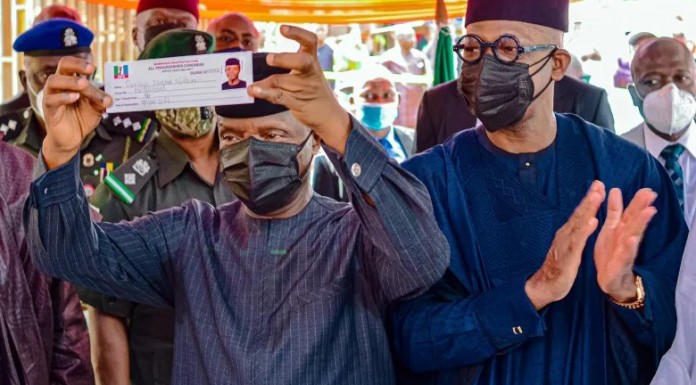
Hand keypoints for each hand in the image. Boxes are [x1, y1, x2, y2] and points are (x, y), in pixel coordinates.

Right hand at [42, 56, 111, 169]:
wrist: (72, 139)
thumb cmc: (81, 119)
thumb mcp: (96, 109)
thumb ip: (101, 101)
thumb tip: (110, 98)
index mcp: (71, 82)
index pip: (72, 65)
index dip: (81, 63)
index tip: (94, 67)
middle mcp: (59, 86)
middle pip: (61, 67)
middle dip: (76, 65)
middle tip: (90, 69)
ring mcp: (51, 97)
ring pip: (53, 81)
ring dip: (70, 81)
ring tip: (84, 84)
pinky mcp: (49, 110)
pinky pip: (51, 100)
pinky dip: (63, 97)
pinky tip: (75, 97)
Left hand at [249, 25, 350, 153]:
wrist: (329, 116)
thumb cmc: (312, 91)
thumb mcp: (306, 74)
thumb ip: (285, 69)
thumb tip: (255, 75)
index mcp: (313, 61)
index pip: (310, 41)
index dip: (297, 33)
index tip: (282, 29)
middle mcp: (311, 73)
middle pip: (302, 61)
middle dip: (285, 59)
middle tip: (269, 59)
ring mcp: (305, 88)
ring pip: (283, 82)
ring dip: (265, 83)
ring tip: (251, 87)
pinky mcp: (298, 102)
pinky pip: (279, 96)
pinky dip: (265, 93)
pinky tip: (254, 91)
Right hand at [525, 181, 605, 309]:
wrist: (544, 285)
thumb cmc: (559, 267)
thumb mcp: (570, 247)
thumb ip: (578, 233)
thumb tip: (590, 218)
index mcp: (568, 233)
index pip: (580, 214)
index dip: (589, 200)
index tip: (598, 185)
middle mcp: (565, 234)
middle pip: (579, 214)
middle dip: (589, 199)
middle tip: (598, 183)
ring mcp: (565, 244)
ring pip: (578, 224)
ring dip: (588, 209)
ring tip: (597, 196)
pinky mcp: (568, 256)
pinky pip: (578, 242)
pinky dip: (585, 231)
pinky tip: (592, 222)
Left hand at [594, 188, 656, 302]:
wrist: (609, 279)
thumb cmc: (611, 251)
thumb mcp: (610, 228)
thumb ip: (614, 211)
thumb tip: (616, 190)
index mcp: (621, 229)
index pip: (630, 213)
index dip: (637, 202)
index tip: (647, 189)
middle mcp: (626, 237)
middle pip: (635, 221)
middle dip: (642, 207)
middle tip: (651, 194)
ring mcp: (625, 250)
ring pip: (634, 234)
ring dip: (641, 223)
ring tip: (649, 211)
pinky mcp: (620, 263)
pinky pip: (625, 254)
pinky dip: (629, 246)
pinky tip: (632, 239)